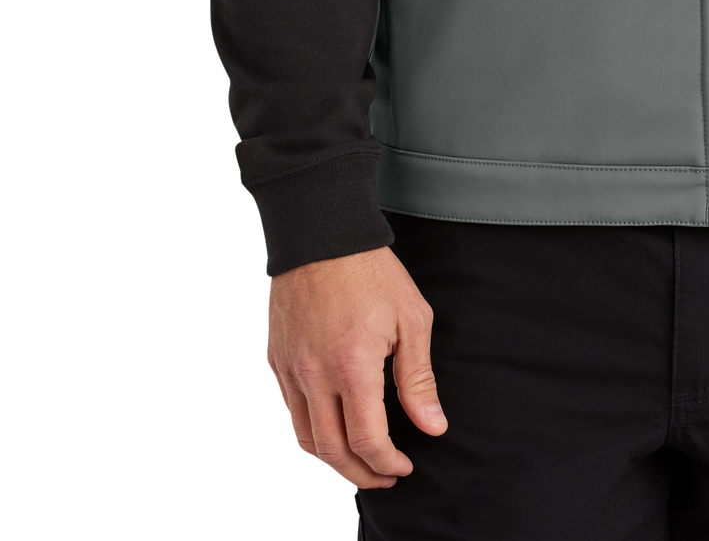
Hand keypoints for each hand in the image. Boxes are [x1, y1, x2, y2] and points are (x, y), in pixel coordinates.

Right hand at [265, 245, 446, 488]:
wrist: (321, 233)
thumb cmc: (371, 272)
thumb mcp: (410, 318)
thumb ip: (418, 379)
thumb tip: (432, 428)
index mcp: (352, 367)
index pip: (367, 441)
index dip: (388, 463)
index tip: (405, 466)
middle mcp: (314, 376)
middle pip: (333, 452)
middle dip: (362, 473)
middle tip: (386, 476)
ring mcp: (289, 370)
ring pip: (306, 439)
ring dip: (334, 460)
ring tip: (360, 461)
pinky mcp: (276, 360)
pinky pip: (292, 412)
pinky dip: (313, 434)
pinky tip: (334, 428)